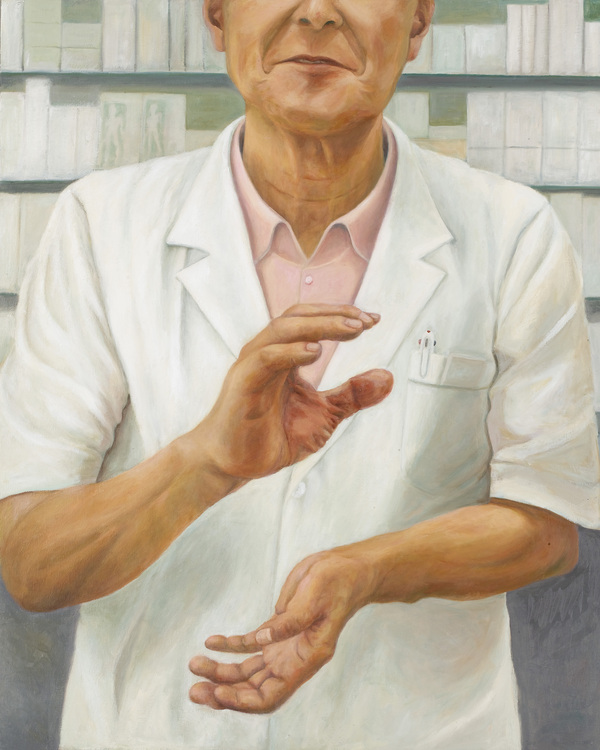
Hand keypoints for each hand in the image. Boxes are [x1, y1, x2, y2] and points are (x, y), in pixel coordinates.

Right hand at [187, 304, 392, 479]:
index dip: (342, 316)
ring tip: (351, 329)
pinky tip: (315, 351)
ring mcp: (252, 365)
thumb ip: (352, 396)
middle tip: (366, 321)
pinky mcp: (243, 383)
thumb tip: (387, 377)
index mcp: (285, 356)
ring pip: (282, 329)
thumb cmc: (269, 437)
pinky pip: (266, 358)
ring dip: (318, 325)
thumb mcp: (324, 416)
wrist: (231, 465)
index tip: (373, 320)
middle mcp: (267, 352)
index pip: (313, 322)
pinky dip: (290, 351)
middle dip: (335, 314)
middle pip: (299, 316)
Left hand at [189, 548, 375, 712]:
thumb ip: (289, 621)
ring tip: (195, 664)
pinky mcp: (278, 631)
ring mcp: (284, 648)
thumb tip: (260, 639)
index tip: (219, 693)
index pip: (271, 694)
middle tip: (194, 689)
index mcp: (307, 658)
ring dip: (221, 671)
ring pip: (247, 671)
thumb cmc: (337, 582)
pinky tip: (212, 641)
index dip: (244, 700)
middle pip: (254, 689)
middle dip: (223, 691)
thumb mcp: (314, 597)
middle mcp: (294, 660)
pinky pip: (249, 645)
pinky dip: (230, 646)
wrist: (346, 569)